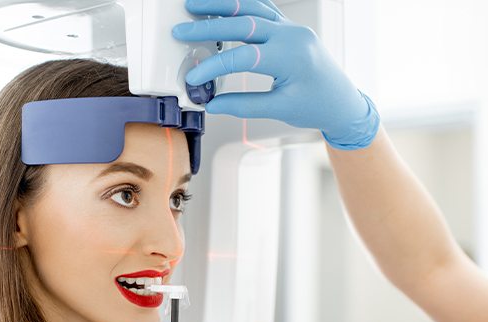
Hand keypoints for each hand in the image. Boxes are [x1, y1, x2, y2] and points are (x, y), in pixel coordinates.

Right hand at [172, 0, 379, 149]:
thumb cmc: (317, 106)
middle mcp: (292, 35)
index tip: (194, 78)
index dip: (214, 67)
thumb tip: (213, 104)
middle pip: (243, 24)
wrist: (342, 102)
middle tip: (181, 30)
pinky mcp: (289, 28)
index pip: (243, 57)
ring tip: (194, 4)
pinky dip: (240, 5)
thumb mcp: (279, 109)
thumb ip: (243, 105)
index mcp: (291, 57)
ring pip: (252, 7)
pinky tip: (222, 4)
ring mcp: (291, 27)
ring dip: (221, 4)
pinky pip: (263, 8)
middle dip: (208, 26)